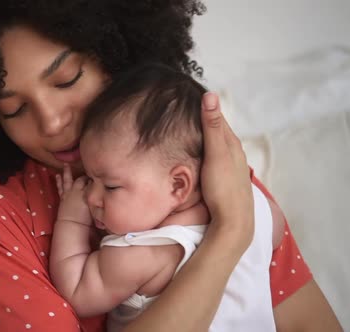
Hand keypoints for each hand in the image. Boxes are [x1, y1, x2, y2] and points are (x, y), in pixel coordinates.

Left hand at [55, 164, 92, 225]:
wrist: (72, 225)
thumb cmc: (86, 220)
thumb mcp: (95, 208)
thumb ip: (98, 200)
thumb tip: (102, 194)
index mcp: (86, 193)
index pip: (92, 183)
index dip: (95, 180)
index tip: (98, 177)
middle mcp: (77, 190)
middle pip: (81, 180)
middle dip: (85, 176)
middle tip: (89, 173)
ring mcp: (69, 193)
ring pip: (68, 179)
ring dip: (67, 172)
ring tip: (66, 164)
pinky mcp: (63, 197)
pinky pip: (60, 186)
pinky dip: (58, 181)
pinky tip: (57, 175)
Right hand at [200, 92, 253, 248]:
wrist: (233, 221)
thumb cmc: (223, 187)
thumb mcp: (215, 153)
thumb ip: (211, 126)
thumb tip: (210, 95)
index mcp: (232, 144)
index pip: (218, 118)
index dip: (205, 107)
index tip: (190, 97)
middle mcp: (235, 153)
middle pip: (218, 132)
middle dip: (205, 121)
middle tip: (186, 112)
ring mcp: (231, 167)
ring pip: (217, 146)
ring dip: (206, 138)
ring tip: (190, 130)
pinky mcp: (226, 179)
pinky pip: (215, 158)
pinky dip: (207, 152)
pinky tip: (200, 156)